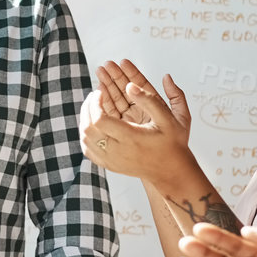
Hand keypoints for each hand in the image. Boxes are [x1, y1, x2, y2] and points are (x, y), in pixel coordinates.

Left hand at [79, 60, 197, 182]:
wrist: (171, 171)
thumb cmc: (172, 144)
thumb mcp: (168, 118)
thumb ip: (149, 100)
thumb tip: (130, 85)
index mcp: (131, 138)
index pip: (100, 119)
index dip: (95, 103)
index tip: (100, 91)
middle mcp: (118, 151)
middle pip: (88, 129)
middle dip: (88, 107)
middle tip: (94, 95)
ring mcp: (112, 161)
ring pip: (85, 140)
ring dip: (84, 119)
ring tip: (92, 105)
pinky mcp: (109, 165)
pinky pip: (88, 150)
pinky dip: (85, 135)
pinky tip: (91, 123)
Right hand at [98, 60, 192, 138]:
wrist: (167, 167)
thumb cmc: (177, 144)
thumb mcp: (181, 118)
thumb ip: (176, 97)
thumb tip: (166, 77)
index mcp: (155, 105)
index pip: (141, 85)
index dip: (132, 72)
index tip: (123, 61)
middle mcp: (141, 110)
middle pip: (126, 89)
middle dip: (115, 76)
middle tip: (105, 65)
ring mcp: (130, 120)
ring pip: (116, 99)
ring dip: (107, 86)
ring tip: (100, 72)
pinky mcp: (121, 129)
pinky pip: (111, 113)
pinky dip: (104, 103)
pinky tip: (98, 92)